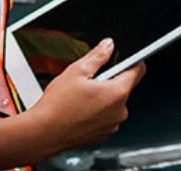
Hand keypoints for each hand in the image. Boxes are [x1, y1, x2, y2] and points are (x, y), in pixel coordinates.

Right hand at [26, 38, 144, 152]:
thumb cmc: (57, 107)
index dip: (132, 61)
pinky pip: (105, 118)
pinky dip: (96, 112)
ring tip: (81, 97)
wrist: (42, 134)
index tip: (126, 59)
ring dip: (102, 98)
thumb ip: (98, 56)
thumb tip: (108, 46)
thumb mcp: (77, 71)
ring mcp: (111, 126)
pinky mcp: (102, 135)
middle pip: (123, 87)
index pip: (138, 71)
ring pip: (113, 104)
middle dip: (109, 81)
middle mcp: (119, 111)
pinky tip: (79, 110)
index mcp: (117, 93)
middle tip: (89, 81)